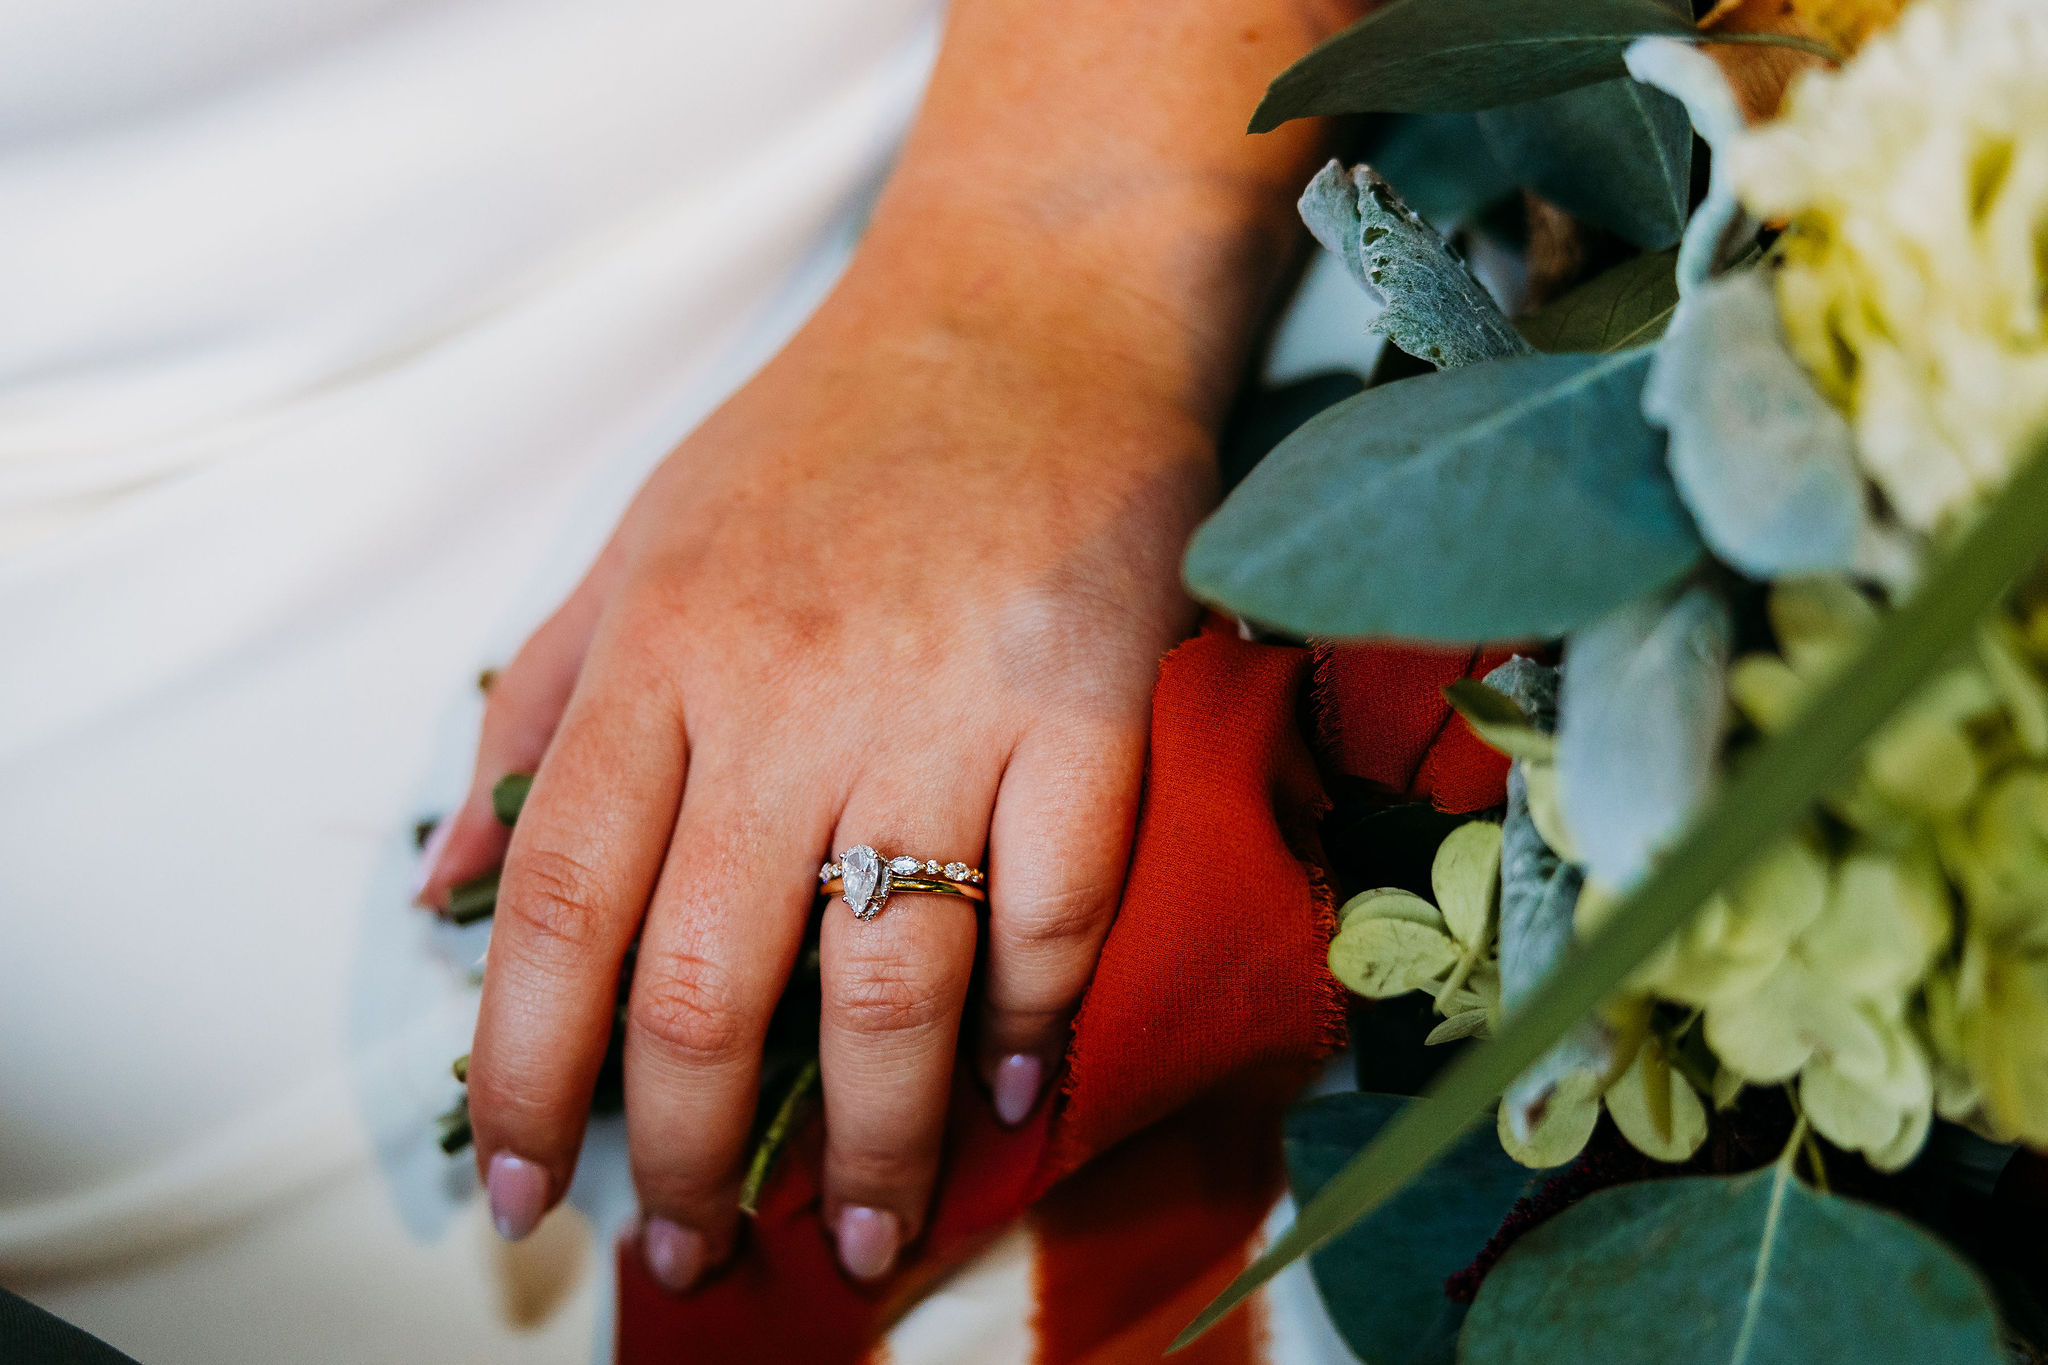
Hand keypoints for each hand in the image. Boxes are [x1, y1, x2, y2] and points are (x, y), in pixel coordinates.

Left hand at [415, 0, 1338, 1289]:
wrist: (1027, 307)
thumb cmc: (826, 433)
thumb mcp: (638, 542)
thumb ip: (535, 711)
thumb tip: (442, 889)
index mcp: (660, 656)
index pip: (556, 907)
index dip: (525, 1070)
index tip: (522, 1184)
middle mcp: (785, 696)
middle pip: (707, 980)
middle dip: (687, 1153)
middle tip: (689, 1261)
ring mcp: (942, 705)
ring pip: (887, 979)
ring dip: (876, 1142)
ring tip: (866, 1240)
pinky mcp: (1085, 705)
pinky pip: (1057, 901)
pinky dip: (1035, 1014)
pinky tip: (1014, 1089)